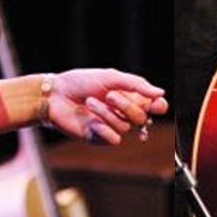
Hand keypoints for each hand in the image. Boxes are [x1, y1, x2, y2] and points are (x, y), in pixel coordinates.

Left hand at [46, 68, 167, 144]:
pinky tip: (91, 122)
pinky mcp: (100, 137)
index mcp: (129, 95)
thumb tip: (161, 93)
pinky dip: (104, 130)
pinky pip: (114, 139)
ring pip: (125, 126)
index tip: (156, 105)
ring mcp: (112, 125)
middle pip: (142, 117)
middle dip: (126, 106)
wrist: (56, 95)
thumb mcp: (110, 77)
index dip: (158, 107)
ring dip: (107, 113)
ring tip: (89, 102)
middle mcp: (123, 111)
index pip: (154, 106)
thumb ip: (136, 85)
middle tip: (108, 95)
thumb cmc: (81, 81)